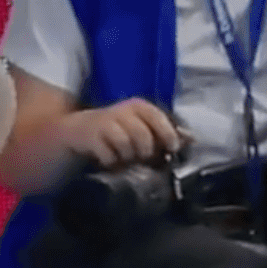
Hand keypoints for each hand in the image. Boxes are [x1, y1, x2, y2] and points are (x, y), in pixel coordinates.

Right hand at [62, 99, 182, 168]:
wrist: (75, 129)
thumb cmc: (114, 130)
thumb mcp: (140, 126)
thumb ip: (164, 132)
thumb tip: (191, 139)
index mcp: (137, 106)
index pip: (156, 116)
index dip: (167, 133)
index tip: (171, 148)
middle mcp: (121, 111)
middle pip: (142, 134)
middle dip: (145, 150)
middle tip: (141, 157)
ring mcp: (104, 122)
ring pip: (125, 144)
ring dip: (127, 156)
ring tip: (124, 158)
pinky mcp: (89, 136)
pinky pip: (108, 153)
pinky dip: (111, 161)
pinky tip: (109, 160)